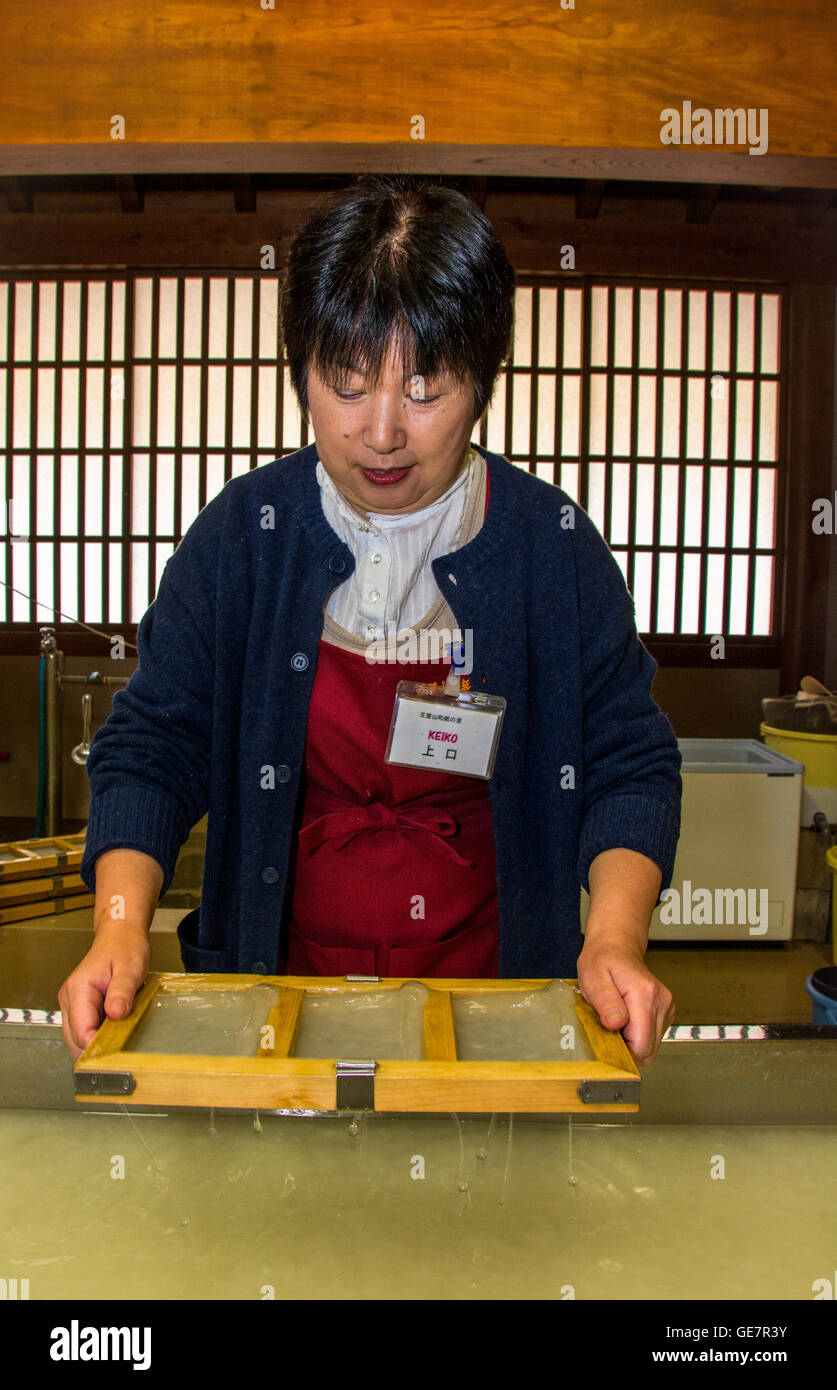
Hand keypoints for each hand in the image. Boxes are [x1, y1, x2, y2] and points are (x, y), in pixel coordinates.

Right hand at [58, 923, 149, 1059]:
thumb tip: (116, 1015)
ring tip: (119, 1037)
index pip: (81, 1031)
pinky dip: (98, 1035)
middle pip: (75, 1040)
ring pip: (77, 1038)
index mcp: (78, 989)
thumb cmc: (124, 948)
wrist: (120, 936)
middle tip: (120, 1051)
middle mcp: (70, 998)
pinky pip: (85, 1030)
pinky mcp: (79, 1007)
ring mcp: (72, 1004)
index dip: (97, 1046)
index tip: (115, 1052)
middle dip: (95, 1049)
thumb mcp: (129, 969)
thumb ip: (122, 993)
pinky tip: (114, 1030)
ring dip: (96, 1043)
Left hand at [576, 940, 673, 1065]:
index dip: (622, 1051)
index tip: (607, 1040)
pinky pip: (653, 1037)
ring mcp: (666, 1006)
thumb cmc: (602, 961)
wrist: (616, 947)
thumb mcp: (593, 979)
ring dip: (632, 1041)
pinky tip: (626, 1018)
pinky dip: (638, 1034)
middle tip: (609, 1029)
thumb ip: (606, 1002)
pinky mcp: (666, 1011)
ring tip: (617, 1020)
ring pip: (652, 1046)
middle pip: (649, 1049)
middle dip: (627, 1047)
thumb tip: (616, 1024)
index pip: (642, 1045)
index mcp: (644, 994)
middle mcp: (661, 1001)